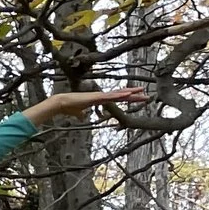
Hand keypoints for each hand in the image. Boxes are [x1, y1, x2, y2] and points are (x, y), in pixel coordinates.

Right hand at [23, 86, 147, 126]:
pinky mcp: (97, 97)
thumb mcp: (78, 113)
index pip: (116, 98)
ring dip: (132, 93)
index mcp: (99, 99)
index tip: (136, 98)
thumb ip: (82, 115)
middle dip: (134, 95)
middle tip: (146, 94)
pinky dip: (121, 94)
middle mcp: (102, 96)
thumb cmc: (68, 108)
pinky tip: (129, 93)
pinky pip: (112, 96)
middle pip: (121, 95)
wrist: (61, 103)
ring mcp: (100, 95)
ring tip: (143, 91)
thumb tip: (83, 118)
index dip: (127, 98)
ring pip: (119, 94)